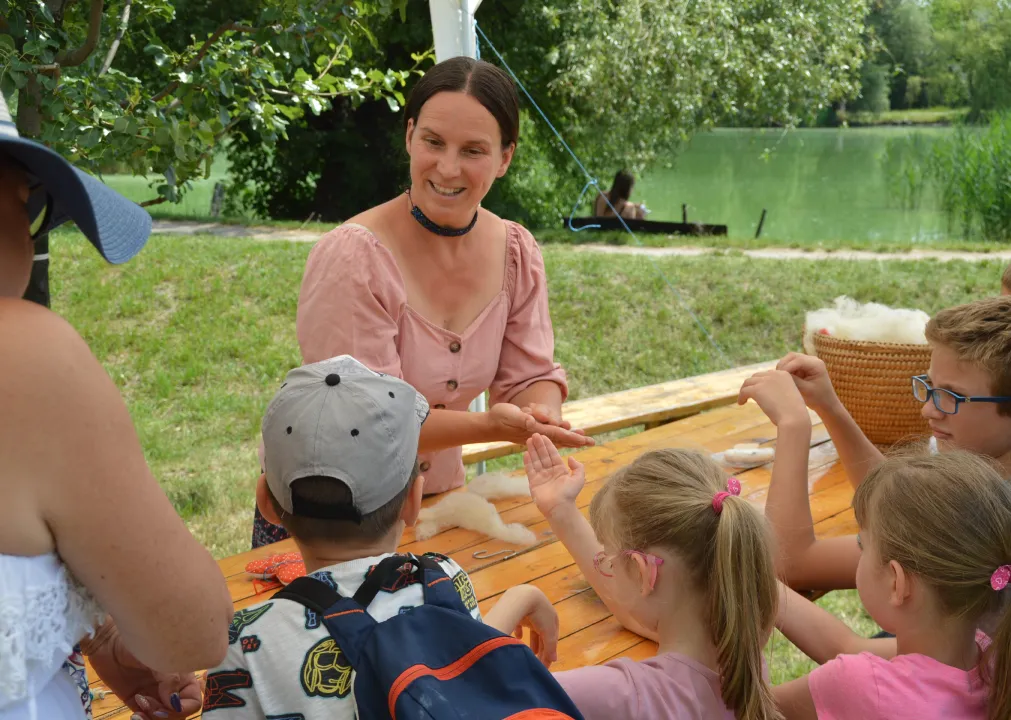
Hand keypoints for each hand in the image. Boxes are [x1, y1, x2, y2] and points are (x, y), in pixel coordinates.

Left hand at [84, 621, 202, 719]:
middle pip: (179, 713)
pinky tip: (135, 714)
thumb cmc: (142, 641)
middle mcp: (172, 688)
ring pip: (163, 718)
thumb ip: (172, 680)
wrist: (110, 641)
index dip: (184, 707)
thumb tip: (175, 703)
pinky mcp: (138, 701)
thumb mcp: (161, 657)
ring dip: (153, 718)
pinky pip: (146, 718)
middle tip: (151, 707)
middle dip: (167, 715)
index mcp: (183, 675)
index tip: (169, 703)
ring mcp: (155, 695)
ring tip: (141, 706)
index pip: (194, 701)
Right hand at [490, 403, 593, 449]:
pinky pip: (547, 436)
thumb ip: (523, 419)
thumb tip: (533, 422)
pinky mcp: (530, 434)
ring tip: (580, 437)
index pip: (558, 435)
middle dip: (575, 439)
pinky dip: (557, 435)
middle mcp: (537, 435)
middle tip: (590, 441)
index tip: (585, 440)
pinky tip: (561, 433)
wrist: (488, 425)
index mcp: (536, 431)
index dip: (572, 437)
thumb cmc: (500, 418)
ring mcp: (534, 435)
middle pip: (560, 438)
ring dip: (568, 437)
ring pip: (555, 437)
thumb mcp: (512, 415)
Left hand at [504, 586, 559, 667]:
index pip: (553, 636)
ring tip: (530, 653)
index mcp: (552, 617)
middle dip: (542, 647)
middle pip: (543, 634)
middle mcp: (542, 614)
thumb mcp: (548, 632)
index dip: (550, 649)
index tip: (547, 661)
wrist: (523, 597)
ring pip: (532, 630)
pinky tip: (519, 637)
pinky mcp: (518, 611)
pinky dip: (520, 631)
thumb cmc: (539, 614)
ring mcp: (530, 612)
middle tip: (539, 661)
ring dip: (533, 642)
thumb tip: (554, 660)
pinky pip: (520, 623)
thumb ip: (551, 647)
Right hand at [524, 433, 585, 518]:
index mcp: (560, 470)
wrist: (560, 508)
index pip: (553, 454)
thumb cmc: (570, 494)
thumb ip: (578, 466)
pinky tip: (526, 453)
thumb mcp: (579, 478)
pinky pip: (530, 470)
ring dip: (532, 450)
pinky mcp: (534, 482)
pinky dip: (528, 461)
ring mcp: (541, 477)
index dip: (549, 445)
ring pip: (536, 461)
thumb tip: (571, 457)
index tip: (544, 436)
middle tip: (534, 434)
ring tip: (528, 440)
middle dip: (539, 445)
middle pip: (543, 455)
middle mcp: (550, 472)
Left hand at [738, 370, 811, 427]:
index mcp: (784, 374)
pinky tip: (741, 403)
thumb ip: (778, 391)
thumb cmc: (794, 413)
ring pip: (748, 382)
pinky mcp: (757, 389)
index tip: (757, 390)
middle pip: (756, 376)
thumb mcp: (788, 396)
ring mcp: (765, 381)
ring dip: (744, 390)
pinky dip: (741, 396)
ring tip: (743, 399)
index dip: (760, 382)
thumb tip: (765, 393)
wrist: (794, 418)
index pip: (767, 374)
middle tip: (748, 394)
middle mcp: (774, 374)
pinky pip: (744, 391)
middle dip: (752, 385)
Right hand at [776, 352, 840, 413]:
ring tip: (780, 379)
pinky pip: (790, 364)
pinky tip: (784, 379)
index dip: (786, 367)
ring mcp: (807, 362)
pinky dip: (785, 370)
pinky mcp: (803, 367)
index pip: (798, 360)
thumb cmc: (818, 399)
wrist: (826, 404)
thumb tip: (779, 374)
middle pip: (792, 356)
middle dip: (783, 366)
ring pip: (789, 359)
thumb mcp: (805, 390)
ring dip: (783, 367)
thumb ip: (793, 380)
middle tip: (777, 378)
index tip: (779, 378)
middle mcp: (812, 360)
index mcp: (816, 364)